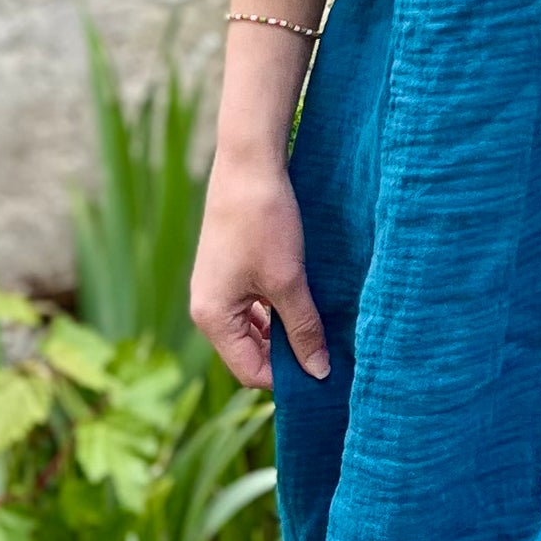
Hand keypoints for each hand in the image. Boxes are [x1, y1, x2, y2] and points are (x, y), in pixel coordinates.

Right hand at [189, 148, 328, 390]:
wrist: (249, 163)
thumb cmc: (264, 222)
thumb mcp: (289, 281)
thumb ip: (303, 330)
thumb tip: (319, 373)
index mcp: (213, 318)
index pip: (251, 371)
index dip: (289, 377)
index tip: (327, 372)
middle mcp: (208, 308)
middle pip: (251, 352)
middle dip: (289, 354)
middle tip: (332, 353)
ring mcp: (219, 288)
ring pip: (257, 328)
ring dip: (287, 329)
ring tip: (324, 326)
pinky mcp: (231, 269)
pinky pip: (256, 304)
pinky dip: (280, 308)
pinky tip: (309, 299)